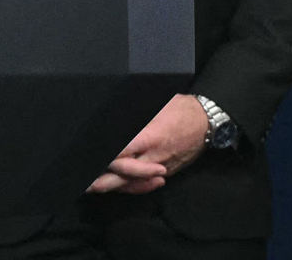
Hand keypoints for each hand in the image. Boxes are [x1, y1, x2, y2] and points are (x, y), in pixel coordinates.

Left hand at [87, 93, 207, 193]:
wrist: (207, 122)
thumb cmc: (179, 109)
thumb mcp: (156, 105)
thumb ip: (133, 115)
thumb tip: (111, 115)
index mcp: (149, 136)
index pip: (122, 150)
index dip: (105, 156)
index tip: (88, 156)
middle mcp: (154, 155)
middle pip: (124, 172)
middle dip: (103, 179)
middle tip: (84, 181)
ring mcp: (161, 166)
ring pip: (133, 181)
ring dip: (113, 185)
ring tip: (92, 187)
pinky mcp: (167, 171)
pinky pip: (146, 183)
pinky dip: (131, 187)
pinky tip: (118, 186)